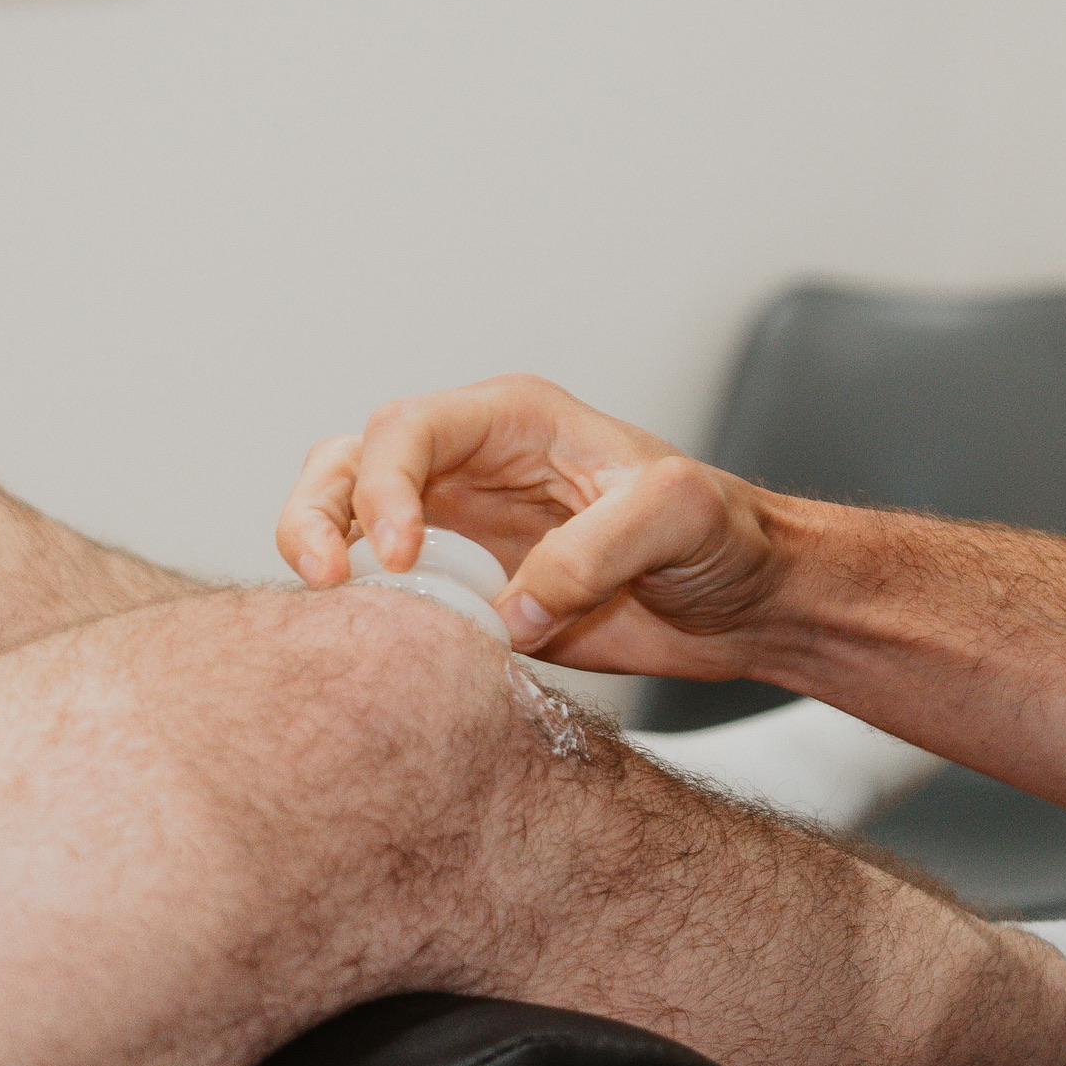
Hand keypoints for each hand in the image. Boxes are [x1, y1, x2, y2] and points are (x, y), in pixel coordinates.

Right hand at [276, 374, 794, 672]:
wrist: (748, 600)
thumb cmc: (726, 536)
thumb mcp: (678, 517)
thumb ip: (594, 552)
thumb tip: (510, 612)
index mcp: (516, 422)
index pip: (410, 429)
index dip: (386, 486)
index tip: (398, 554)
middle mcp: (476, 464)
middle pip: (352, 461)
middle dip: (319, 510)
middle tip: (324, 579)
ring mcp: (464, 524)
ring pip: (347, 514)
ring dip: (316, 549)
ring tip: (325, 605)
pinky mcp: (468, 586)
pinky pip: (388, 588)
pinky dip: (364, 609)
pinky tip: (372, 643)